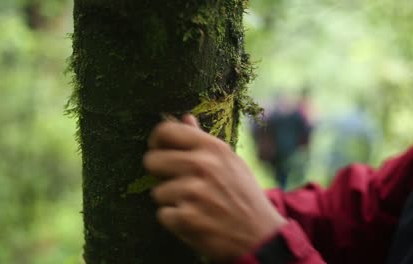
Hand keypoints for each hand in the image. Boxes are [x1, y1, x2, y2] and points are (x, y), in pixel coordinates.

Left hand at [143, 114, 286, 261]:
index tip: (159, 150)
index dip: (156, 141)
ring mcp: (193, 193)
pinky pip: (163, 215)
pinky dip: (175, 220)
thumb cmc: (243, 195)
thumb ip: (203, 140)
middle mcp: (202, 166)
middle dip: (159, 174)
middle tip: (175, 182)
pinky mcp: (187, 219)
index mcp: (212, 148)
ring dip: (171, 201)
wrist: (260, 235)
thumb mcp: (230, 162)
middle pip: (151, 161)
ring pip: (157, 192)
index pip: (166, 131)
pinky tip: (194, 219)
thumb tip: (184, 118)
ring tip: (194, 205)